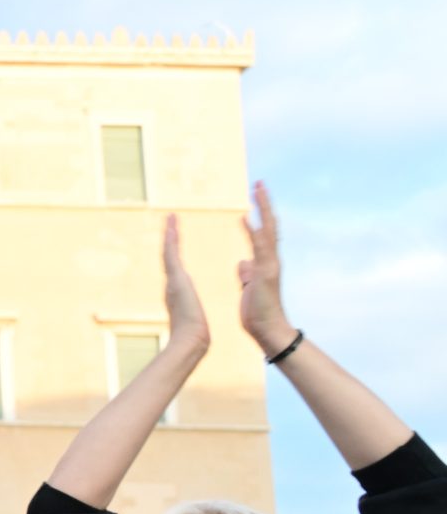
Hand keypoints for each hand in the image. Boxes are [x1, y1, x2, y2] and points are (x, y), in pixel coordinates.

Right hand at [161, 213, 209, 354]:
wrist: (190, 338)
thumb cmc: (194, 335)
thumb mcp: (194, 321)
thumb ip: (192, 317)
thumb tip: (194, 323)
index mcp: (178, 293)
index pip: (176, 269)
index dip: (174, 256)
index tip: (174, 244)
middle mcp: (171, 284)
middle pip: (168, 256)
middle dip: (169, 240)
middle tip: (170, 224)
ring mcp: (171, 279)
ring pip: (168, 251)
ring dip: (169, 233)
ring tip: (171, 217)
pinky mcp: (175, 277)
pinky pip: (171, 252)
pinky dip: (171, 238)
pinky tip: (172, 225)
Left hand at [237, 181, 295, 355]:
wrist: (269, 331)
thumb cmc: (258, 312)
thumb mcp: (249, 288)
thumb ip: (248, 274)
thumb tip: (243, 263)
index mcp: (265, 262)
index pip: (263, 232)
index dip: (260, 213)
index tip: (254, 195)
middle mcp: (270, 260)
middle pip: (270, 225)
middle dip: (265, 203)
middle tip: (259, 182)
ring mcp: (270, 265)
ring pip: (268, 231)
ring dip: (263, 209)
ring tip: (257, 189)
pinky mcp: (265, 274)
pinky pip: (259, 248)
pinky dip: (252, 232)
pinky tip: (244, 218)